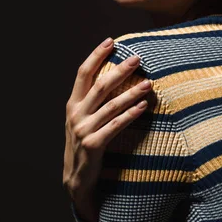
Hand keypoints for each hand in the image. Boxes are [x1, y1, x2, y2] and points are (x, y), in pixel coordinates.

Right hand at [63, 37, 150, 221]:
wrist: (76, 179)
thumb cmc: (85, 142)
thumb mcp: (82, 118)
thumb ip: (92, 99)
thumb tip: (114, 74)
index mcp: (73, 103)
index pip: (83, 73)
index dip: (96, 55)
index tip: (111, 41)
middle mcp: (76, 114)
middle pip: (100, 85)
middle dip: (120, 70)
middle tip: (137, 58)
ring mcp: (83, 130)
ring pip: (111, 105)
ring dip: (132, 92)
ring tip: (148, 83)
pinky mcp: (93, 145)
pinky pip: (115, 126)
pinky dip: (130, 114)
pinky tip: (143, 106)